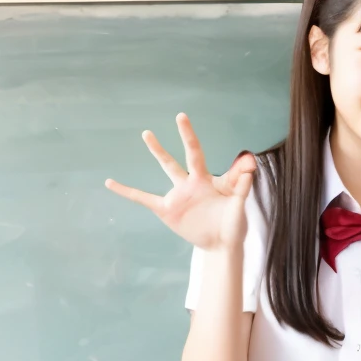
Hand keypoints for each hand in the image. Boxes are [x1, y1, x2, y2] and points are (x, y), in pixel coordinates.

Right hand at [105, 113, 255, 251]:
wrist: (221, 245)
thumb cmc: (233, 225)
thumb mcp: (238, 207)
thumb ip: (241, 186)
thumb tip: (250, 164)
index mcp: (207, 179)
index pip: (199, 154)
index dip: (194, 139)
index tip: (187, 120)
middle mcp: (192, 182)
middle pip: (186, 155)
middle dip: (184, 136)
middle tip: (180, 115)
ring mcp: (178, 194)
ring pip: (166, 167)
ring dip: (158, 151)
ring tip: (147, 133)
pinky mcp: (167, 210)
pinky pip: (143, 198)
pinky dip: (126, 191)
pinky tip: (110, 182)